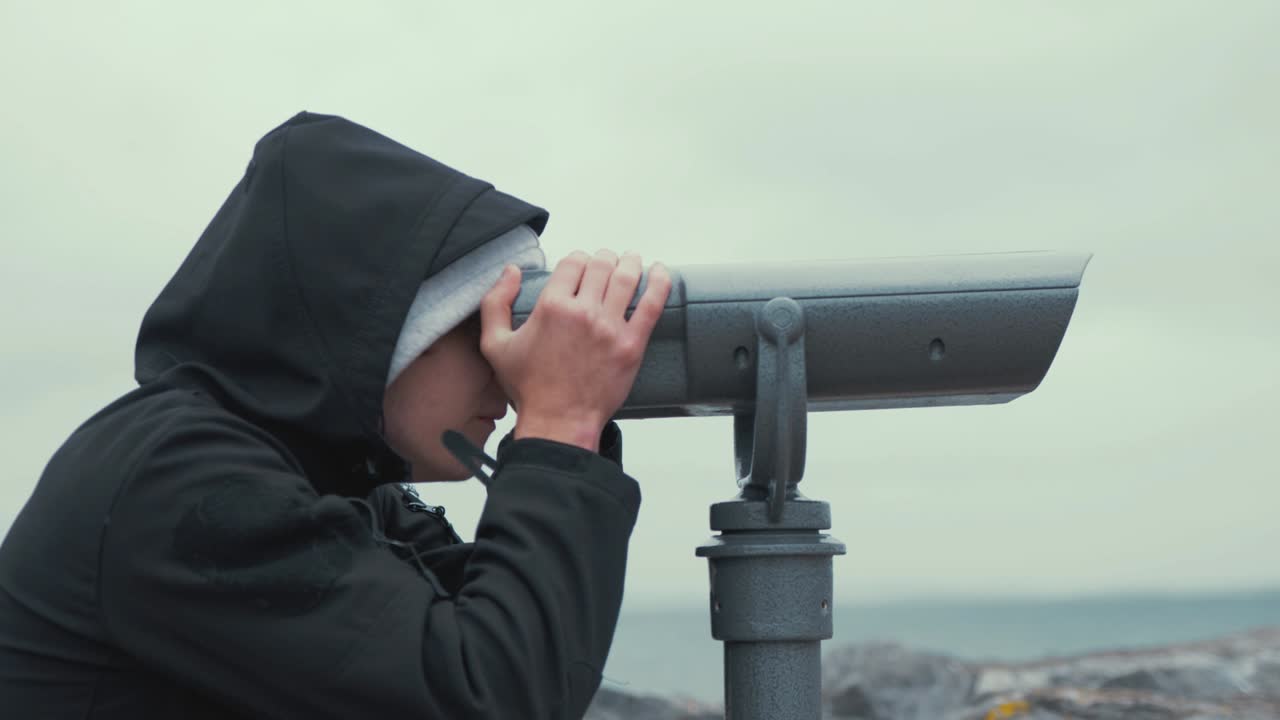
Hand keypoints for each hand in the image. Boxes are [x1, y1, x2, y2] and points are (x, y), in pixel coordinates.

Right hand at [479, 249, 672, 451]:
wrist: (559, 422)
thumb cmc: (529, 387)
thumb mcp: (495, 345)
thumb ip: (495, 303)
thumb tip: (512, 271)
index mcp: (551, 307)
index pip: (572, 263)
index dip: (577, 260)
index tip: (580, 267)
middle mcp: (582, 312)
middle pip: (601, 265)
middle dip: (604, 258)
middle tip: (607, 263)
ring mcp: (610, 328)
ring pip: (626, 278)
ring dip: (631, 262)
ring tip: (632, 260)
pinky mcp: (631, 345)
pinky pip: (651, 305)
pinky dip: (659, 283)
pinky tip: (661, 272)